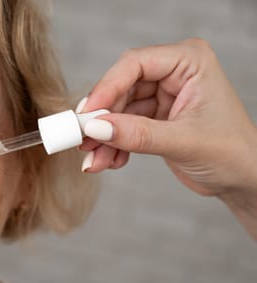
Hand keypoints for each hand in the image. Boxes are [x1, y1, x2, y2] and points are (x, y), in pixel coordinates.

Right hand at [79, 38, 256, 198]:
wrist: (243, 180)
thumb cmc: (232, 153)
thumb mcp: (183, 142)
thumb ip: (138, 134)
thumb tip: (97, 127)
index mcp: (189, 62)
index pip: (135, 64)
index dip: (106, 87)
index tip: (86, 114)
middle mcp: (173, 74)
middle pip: (120, 88)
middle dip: (101, 119)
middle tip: (83, 141)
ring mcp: (161, 95)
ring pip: (117, 111)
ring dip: (103, 138)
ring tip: (95, 161)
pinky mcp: (153, 117)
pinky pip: (122, 127)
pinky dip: (112, 146)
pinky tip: (110, 162)